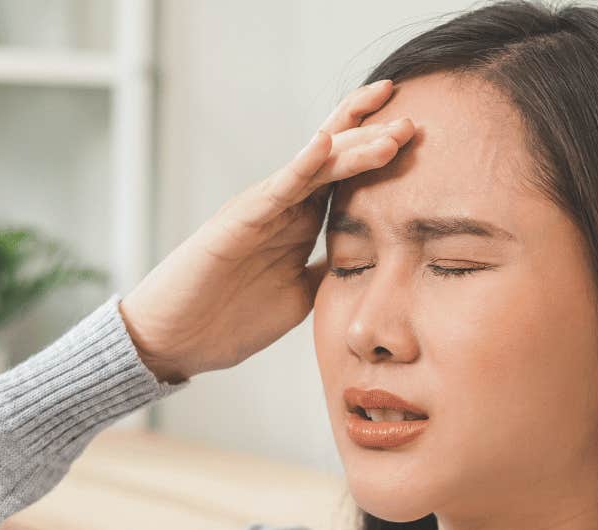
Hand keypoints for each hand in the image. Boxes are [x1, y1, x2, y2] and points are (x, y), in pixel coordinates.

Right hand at [118, 79, 416, 382]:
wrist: (177, 339)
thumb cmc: (229, 317)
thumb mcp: (299, 294)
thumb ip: (328, 270)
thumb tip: (368, 264)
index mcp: (299, 222)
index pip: (347, 179)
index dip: (379, 156)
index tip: (419, 138)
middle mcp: (283, 205)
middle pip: (336, 160)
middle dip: (375, 139)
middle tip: (416, 122)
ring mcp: (262, 208)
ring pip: (315, 167)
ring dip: (353, 146)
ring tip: (390, 129)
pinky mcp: (239, 220)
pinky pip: (277, 188)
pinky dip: (300, 165)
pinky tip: (324, 143)